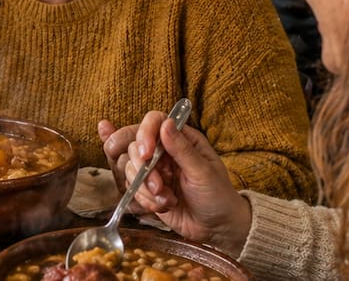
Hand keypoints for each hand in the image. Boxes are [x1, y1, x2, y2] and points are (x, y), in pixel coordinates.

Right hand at [112, 111, 251, 257]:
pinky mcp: (147, 189)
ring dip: (145, 188)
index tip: (146, 154)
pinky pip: (132, 188)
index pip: (154, 121)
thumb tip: (165, 123)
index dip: (145, 134)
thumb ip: (182, 149)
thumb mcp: (203, 172)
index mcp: (182, 139)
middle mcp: (165, 151)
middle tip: (158, 186)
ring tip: (168, 200)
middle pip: (135, 145)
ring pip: (130, 168)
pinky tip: (164, 206)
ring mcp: (155, 170)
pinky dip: (145, 200)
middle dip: (143, 168)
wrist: (216, 228)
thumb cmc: (218, 196)